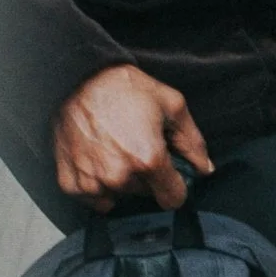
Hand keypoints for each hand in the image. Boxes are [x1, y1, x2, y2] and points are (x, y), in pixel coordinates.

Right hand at [53, 65, 212, 212]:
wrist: (78, 77)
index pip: (173, 199)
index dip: (175, 185)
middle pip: (145, 194)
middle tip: (135, 146)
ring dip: (120, 180)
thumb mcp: (171, 104)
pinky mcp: (71, 182)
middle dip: (145, 176)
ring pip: (119, 196)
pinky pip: (92, 198)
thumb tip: (205, 169)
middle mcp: (120, 177)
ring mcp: (93, 182)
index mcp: (148, 160)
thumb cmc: (125, 88)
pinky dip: (96, 184)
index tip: (167, 171)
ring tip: (113, 148)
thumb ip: (193, 142)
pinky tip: (96, 159)